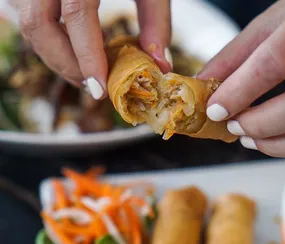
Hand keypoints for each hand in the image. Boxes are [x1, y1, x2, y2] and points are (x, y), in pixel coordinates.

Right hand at [15, 0, 171, 99]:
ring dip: (55, 56)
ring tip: (84, 73)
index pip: (76, 15)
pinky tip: (72, 50)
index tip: (100, 91)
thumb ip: (157, 21)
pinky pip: (29, 15)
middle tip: (92, 86)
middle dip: (65, 64)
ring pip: (28, 23)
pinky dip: (50, 39)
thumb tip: (160, 66)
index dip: (87, 58)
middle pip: (38, 24)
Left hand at [198, 0, 284, 159]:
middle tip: (234, 128)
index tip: (215, 111)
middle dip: (258, 125)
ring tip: (250, 138)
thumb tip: (202, 84)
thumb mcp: (271, 25)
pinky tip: (278, 138)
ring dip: (275, 144)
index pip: (274, 61)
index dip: (239, 92)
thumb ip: (235, 56)